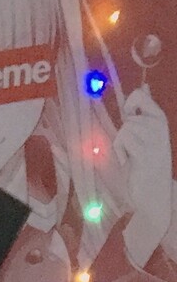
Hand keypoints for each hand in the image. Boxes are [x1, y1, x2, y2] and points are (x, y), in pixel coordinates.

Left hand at [112, 87, 173, 262]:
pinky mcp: (145, 154)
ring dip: (121, 145)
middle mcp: (159, 128)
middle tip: (131, 149)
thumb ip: (144, 111)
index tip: (129, 120)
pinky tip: (128, 162)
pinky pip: (123, 140)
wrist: (154, 193)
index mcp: (160, 120)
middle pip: (128, 118)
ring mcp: (154, 140)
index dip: (128, 105)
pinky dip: (120, 152)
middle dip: (123, 134)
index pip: (140, 96)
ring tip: (131, 157)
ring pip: (125, 129)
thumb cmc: (146, 164)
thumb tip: (143, 88)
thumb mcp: (146, 134)